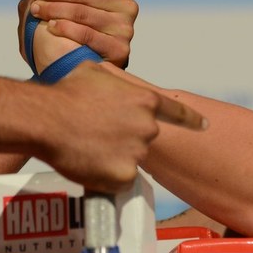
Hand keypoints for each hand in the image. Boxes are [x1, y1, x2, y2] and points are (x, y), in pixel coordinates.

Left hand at [18, 0, 137, 70]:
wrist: (77, 64)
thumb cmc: (70, 22)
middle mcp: (127, 3)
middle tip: (34, 0)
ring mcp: (125, 27)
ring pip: (82, 13)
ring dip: (53, 10)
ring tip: (36, 12)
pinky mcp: (120, 49)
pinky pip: (87, 35)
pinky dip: (65, 29)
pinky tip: (51, 27)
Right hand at [37, 63, 206, 192]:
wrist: (48, 118)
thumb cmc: (66, 91)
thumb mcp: (95, 72)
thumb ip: (114, 82)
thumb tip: (109, 83)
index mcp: (145, 101)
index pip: (177, 113)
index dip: (192, 120)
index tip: (205, 126)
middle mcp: (148, 127)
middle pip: (144, 138)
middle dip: (126, 138)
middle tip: (98, 134)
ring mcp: (137, 152)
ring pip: (130, 159)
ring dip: (114, 157)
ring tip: (87, 146)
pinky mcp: (124, 175)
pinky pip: (118, 180)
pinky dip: (105, 176)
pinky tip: (87, 162)